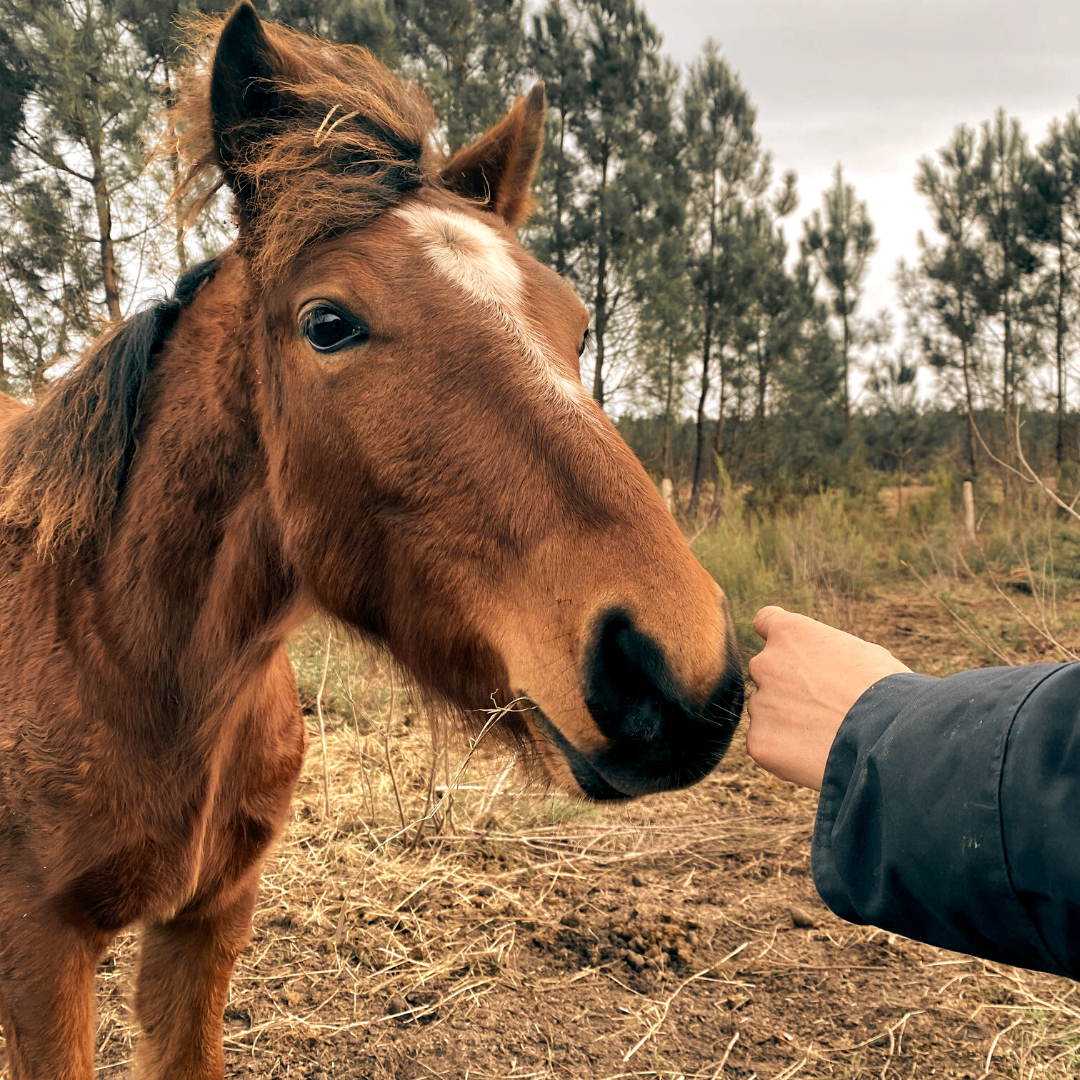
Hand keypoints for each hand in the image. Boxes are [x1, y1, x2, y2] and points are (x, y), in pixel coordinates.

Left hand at [746, 606, 909, 789]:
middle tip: (824, 709)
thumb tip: (825, 667)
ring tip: (828, 736)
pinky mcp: (759, 742)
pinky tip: (816, 757)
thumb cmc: (887, 693)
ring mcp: (759, 704)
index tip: (789, 653)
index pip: (765, 622)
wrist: (890, 739)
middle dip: (787, 689)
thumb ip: (825, 655)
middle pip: (767, 675)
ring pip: (767, 712)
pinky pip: (767, 745)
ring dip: (787, 723)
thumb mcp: (861, 654)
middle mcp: (765, 663)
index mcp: (789, 634)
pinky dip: (785, 753)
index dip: (780, 642)